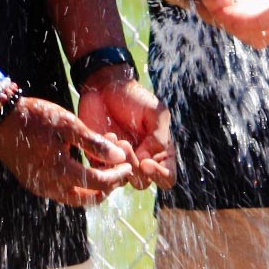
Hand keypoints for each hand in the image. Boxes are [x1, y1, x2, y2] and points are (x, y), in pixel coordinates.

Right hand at [0, 95, 134, 206]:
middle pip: (87, 199)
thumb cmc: (36, 117)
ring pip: (74, 198)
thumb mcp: (69, 125)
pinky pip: (61, 192)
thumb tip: (120, 157)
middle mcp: (50, 186)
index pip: (98, 183)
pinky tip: (83, 169)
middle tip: (119, 175)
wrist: (0, 119)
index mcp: (60, 172)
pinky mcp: (33, 183)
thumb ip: (95, 143)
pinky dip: (77, 185)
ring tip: (104, 171)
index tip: (128, 166)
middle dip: (107, 189)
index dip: (116, 176)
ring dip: (92, 188)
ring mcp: (40, 187)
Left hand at [77, 67, 176, 188]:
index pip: (167, 178)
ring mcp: (121, 161)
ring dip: (119, 162)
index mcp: (160, 152)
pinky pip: (103, 171)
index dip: (159, 176)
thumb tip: (147, 162)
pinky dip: (104, 159)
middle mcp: (142, 160)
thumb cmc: (135, 98)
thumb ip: (159, 137)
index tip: (147, 162)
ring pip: (122, 179)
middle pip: (143, 182)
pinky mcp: (101, 159)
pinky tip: (108, 136)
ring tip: (116, 138)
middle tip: (126, 143)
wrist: (106, 87)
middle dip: (134, 166)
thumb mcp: (156, 113)